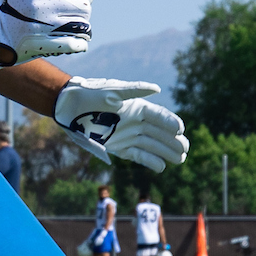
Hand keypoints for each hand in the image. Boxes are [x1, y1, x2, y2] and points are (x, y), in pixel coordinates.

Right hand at [0, 0, 91, 73]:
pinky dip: (80, 44)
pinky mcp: (44, 45)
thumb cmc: (13, 3)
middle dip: (84, 11)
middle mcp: (44, 6)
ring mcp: (44, 26)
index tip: (80, 0)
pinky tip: (77, 42)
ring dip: (84, 28)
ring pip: (82, 26)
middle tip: (77, 15)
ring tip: (76, 29)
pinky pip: (74, 44)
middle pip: (84, 7)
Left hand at [54, 77, 189, 171]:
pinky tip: (162, 167)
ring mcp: (128, 135)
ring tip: (181, 160)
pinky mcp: (120, 148)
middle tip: (186, 149)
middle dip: (173, 141)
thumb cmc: (90, 94)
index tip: (180, 130)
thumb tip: (157, 89)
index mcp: (137, 106)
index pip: (158, 116)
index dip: (170, 122)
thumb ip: (134, 90)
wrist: (69, 107)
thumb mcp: (111, 91)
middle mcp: (136, 121)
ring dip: (166, 152)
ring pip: (152, 145)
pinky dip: (150, 161)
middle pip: (160, 133)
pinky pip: (139, 155)